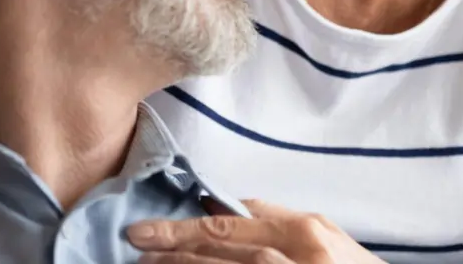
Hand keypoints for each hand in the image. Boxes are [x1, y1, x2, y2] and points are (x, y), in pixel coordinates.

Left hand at [126, 200, 382, 263]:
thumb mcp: (328, 236)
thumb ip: (281, 220)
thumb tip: (230, 203)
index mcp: (307, 232)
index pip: (236, 224)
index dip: (188, 226)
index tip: (150, 228)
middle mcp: (299, 259)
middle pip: (227, 249)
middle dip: (177, 245)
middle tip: (135, 242)